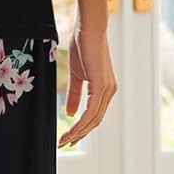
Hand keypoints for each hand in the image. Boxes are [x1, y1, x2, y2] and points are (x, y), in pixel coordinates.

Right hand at [58, 23, 116, 148]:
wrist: (88, 29)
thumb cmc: (82, 46)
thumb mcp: (76, 75)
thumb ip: (74, 95)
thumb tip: (70, 114)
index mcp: (104, 89)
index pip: (94, 115)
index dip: (81, 129)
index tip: (68, 138)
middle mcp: (109, 92)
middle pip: (95, 121)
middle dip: (79, 135)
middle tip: (64, 144)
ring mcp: (107, 90)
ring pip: (93, 119)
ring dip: (78, 132)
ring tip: (64, 140)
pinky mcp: (101, 86)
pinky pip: (91, 111)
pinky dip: (81, 122)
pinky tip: (71, 129)